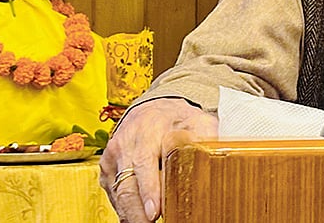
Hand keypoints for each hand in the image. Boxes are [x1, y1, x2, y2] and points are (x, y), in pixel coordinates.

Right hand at [100, 98, 217, 221]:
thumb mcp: (196, 120)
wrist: (151, 110)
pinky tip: (137, 217)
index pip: (144, 163)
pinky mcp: (107, 169)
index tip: (154, 211)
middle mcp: (126, 144)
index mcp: (147, 131)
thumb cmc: (175, 119)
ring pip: (118, 193)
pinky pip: (113, 194)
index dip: (149, 189)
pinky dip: (124, 208)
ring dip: (131, 212)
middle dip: (138, 211)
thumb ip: (206, 136)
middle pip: (127, 185)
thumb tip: (216, 154)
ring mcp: (113, 158)